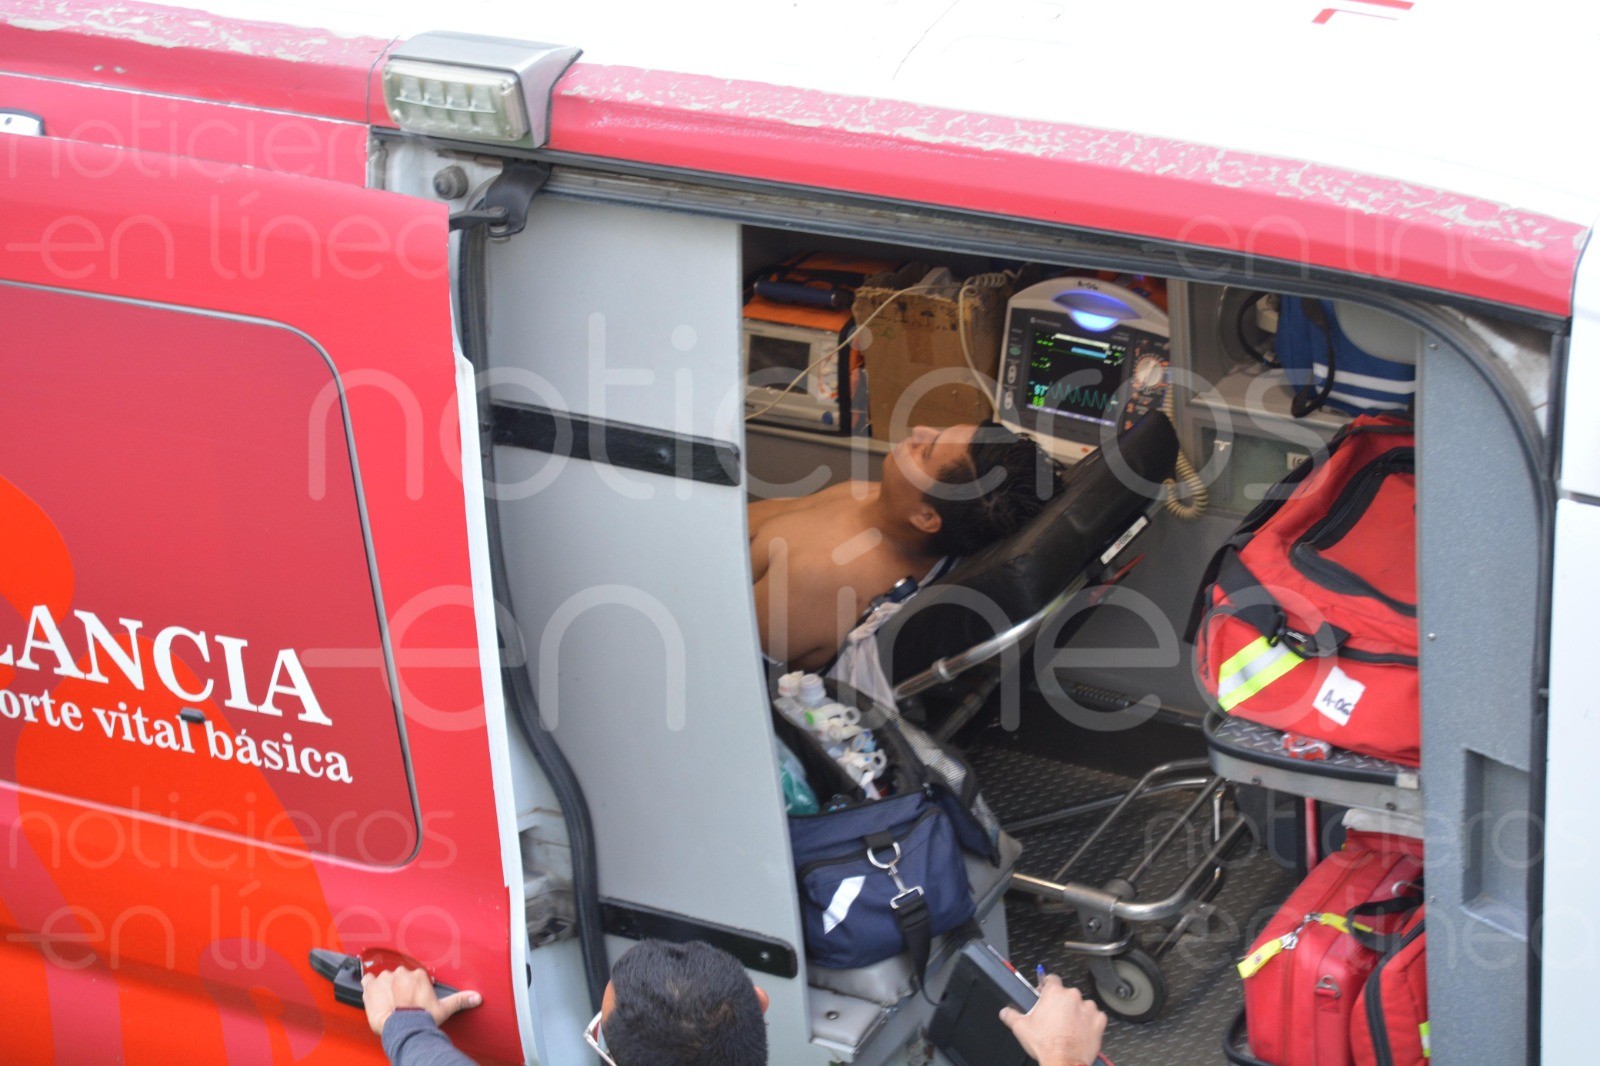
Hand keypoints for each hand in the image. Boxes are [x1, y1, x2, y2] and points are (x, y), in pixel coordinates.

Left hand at [362, 965, 481, 1035]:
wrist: (403, 1028)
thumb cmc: (422, 1018)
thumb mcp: (444, 1009)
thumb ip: (460, 1000)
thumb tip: (476, 998)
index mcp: (418, 975)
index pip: (415, 976)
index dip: (414, 987)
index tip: (415, 996)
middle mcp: (401, 973)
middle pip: (399, 976)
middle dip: (400, 986)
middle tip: (402, 1001)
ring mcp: (385, 979)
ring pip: (384, 978)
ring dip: (385, 986)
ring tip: (388, 999)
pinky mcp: (371, 987)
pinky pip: (367, 980)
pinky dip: (368, 984)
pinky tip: (371, 990)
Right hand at [998, 973, 1106, 1065]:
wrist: (1064, 1062)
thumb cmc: (1045, 1044)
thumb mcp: (1021, 1028)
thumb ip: (1011, 1015)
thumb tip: (1005, 1012)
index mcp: (1054, 993)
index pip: (1051, 979)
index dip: (1047, 986)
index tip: (1045, 993)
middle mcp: (1073, 996)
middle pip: (1067, 994)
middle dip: (1061, 1004)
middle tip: (1054, 1018)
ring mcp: (1088, 1008)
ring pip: (1082, 1005)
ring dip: (1077, 1012)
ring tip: (1069, 1027)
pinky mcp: (1099, 1021)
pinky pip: (1095, 1017)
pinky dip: (1090, 1022)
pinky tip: (1081, 1031)